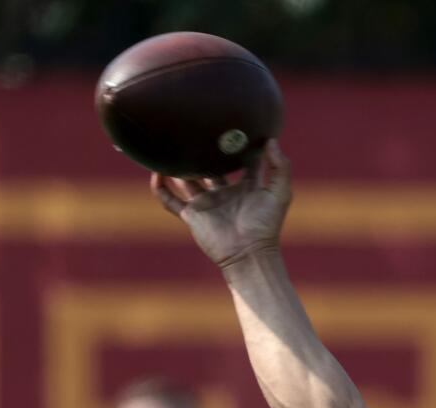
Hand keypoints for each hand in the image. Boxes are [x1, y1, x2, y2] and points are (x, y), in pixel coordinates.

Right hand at [151, 139, 291, 267]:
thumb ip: (280, 167)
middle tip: (196, 131)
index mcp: (247, 187)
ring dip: (179, 166)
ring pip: (187, 180)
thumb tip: (271, 141)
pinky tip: (155, 171)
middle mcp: (224, 193)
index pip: (242, 162)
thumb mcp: (280, 193)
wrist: (248, 253)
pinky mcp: (192, 215)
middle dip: (204, 153)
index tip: (234, 127)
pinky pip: (169, 199)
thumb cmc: (266, 225)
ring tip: (170, 145)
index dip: (240, 147)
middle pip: (211, 168)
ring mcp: (206, 203)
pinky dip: (159, 187)